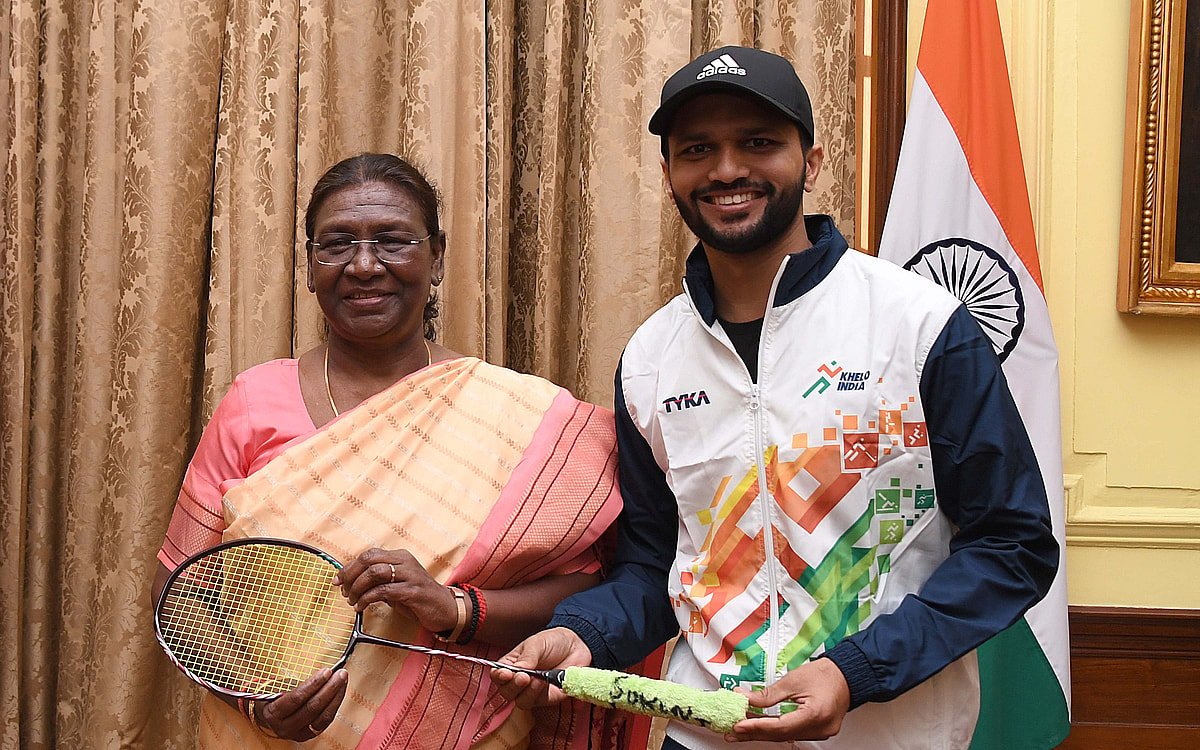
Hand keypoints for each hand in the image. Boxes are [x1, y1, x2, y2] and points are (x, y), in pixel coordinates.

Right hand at [253, 668, 347, 740]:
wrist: (270, 716)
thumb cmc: (274, 697)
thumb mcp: (276, 688)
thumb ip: (295, 683)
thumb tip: (323, 671)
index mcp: (273, 714)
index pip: (297, 698)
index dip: (314, 684)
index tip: (327, 671)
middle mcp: (285, 727)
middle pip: (312, 708)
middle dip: (330, 688)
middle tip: (341, 673)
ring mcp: (298, 734)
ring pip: (323, 717)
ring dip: (336, 696)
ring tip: (343, 681)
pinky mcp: (309, 735)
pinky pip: (326, 721)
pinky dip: (335, 705)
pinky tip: (339, 692)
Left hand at [333, 548, 457, 632]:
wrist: (446, 609)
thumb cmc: (418, 598)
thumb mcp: (397, 585)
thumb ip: (379, 581)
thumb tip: (351, 582)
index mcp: (400, 556)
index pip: (369, 555)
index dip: (349, 567)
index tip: (337, 581)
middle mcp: (405, 561)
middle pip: (369, 559)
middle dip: (350, 575)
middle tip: (343, 591)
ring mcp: (410, 575)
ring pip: (375, 572)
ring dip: (358, 588)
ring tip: (352, 601)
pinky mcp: (413, 591)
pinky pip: (384, 591)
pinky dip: (368, 599)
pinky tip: (362, 607)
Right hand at [490, 627, 591, 708]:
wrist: (576, 646)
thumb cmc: (553, 642)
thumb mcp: (537, 643)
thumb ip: (527, 657)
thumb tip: (518, 669)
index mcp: (512, 665)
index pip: (497, 675)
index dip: (498, 676)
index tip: (505, 673)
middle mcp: (519, 681)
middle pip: (506, 692)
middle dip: (513, 686)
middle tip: (523, 677)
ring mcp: (532, 691)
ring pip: (520, 701)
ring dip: (527, 692)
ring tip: (536, 679)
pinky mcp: (546, 699)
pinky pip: (538, 703)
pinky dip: (539, 694)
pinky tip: (544, 683)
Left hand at [726, 657, 850, 742]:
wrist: (846, 675)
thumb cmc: (825, 674)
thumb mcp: (793, 680)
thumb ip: (768, 694)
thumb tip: (745, 698)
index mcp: (815, 715)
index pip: (779, 727)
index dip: (756, 726)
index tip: (738, 725)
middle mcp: (819, 728)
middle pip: (780, 735)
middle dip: (754, 733)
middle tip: (732, 732)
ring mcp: (820, 732)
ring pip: (784, 736)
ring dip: (762, 731)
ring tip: (741, 729)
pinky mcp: (817, 731)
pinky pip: (792, 733)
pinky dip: (774, 729)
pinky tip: (760, 726)